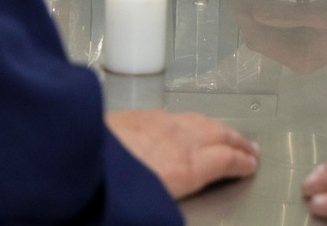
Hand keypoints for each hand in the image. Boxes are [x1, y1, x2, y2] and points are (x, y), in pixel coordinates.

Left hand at [105, 109, 257, 199]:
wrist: (74, 154)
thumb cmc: (112, 186)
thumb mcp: (155, 204)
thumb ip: (170, 200)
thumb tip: (172, 211)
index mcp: (186, 166)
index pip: (225, 160)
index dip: (242, 162)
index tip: (252, 164)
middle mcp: (178, 139)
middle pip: (217, 135)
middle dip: (237, 141)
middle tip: (250, 147)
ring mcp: (158, 123)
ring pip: (198, 120)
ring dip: (217, 128)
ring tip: (226, 134)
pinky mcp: (139, 115)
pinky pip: (176, 115)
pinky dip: (192, 120)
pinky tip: (188, 123)